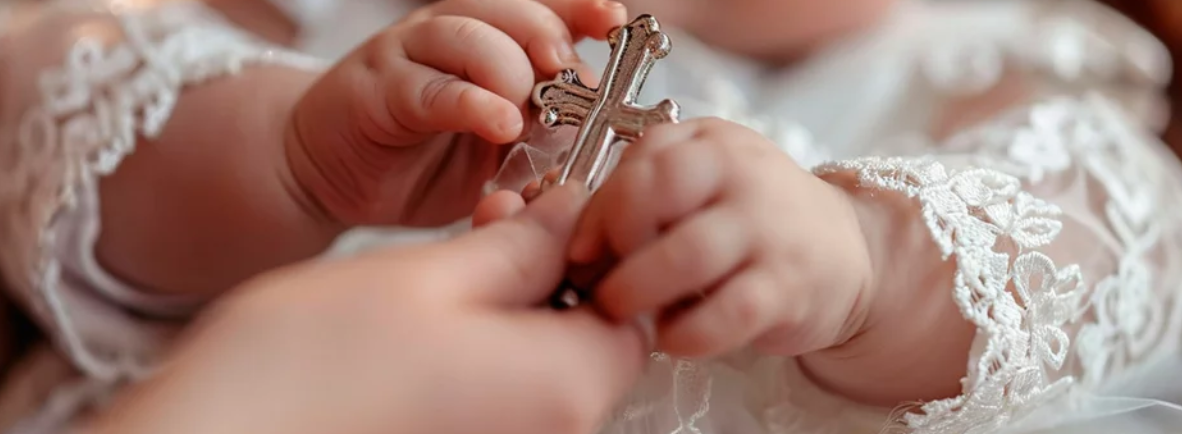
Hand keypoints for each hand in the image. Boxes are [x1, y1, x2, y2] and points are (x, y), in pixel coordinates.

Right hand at [85, 185, 645, 433]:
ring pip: (545, 363)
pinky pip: (503, 391)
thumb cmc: (309, 367)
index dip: (608, 251)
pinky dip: (488, 344)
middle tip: (501, 220)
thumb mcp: (430, 276)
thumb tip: (570, 218)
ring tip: (458, 256)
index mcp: (561, 388)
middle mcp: (548, 432)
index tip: (565, 210)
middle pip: (592, 340)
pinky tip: (437, 308)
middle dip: (557, 271)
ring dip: (518, 303)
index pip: (634, 312)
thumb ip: (521, 248)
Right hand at [287, 0, 626, 225]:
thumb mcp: (498, 151)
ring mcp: (410, 55)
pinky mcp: (378, 90)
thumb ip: (541, 136)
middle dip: (551, 37)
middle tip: (576, 77)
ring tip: (529, 110)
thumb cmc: (423, 161)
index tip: (614, 21)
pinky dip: (470, 103)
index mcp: (488, 42)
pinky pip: (430, 88)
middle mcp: (449, 34)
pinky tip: (499, 123)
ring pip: (469, 36)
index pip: (542, 12)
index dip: (580, 11)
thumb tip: (598, 136)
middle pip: (512, 12)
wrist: (333, 173)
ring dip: (510, 69)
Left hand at [568, 118, 873, 358]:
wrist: (843, 253)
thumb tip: (573, 242)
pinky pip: (724, 314)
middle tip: (598, 284)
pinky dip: (684, 333)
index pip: (639, 161)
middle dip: (613, 244)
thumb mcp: (700, 185)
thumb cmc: (748, 221)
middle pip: (655, 193)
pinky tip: (671, 337)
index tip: (580, 253)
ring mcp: (769, 228)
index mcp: (710, 141)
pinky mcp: (788, 288)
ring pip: (686, 255)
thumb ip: (641, 196)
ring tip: (624, 314)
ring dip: (637, 291)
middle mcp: (742, 172)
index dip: (597, 212)